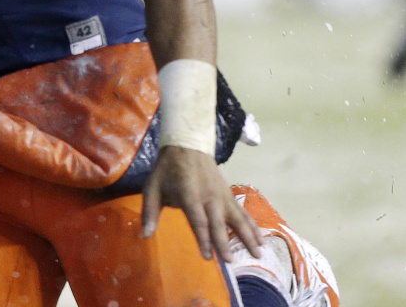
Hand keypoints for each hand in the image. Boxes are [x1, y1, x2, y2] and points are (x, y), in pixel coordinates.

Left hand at [141, 145, 261, 261]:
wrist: (187, 145)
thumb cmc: (167, 170)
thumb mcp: (152, 188)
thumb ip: (150, 212)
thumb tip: (145, 236)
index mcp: (189, 195)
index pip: (198, 220)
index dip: (203, 238)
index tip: (208, 256)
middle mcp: (208, 196)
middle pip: (218, 222)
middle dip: (225, 242)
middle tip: (231, 261)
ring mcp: (222, 195)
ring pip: (237, 217)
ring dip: (248, 235)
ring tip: (258, 253)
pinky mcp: (229, 194)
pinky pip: (243, 212)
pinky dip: (253, 225)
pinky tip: (260, 239)